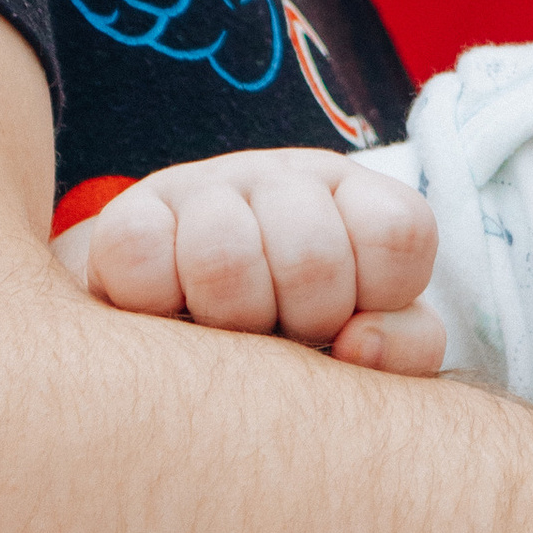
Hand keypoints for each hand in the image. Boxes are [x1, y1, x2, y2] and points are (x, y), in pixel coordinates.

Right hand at [57, 149, 444, 370]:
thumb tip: (359, 343)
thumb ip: (404, 347)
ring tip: (223, 333)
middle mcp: (287, 180)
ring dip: (225, 322)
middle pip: (313, 255)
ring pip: (223, 255)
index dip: (379, 296)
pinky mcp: (128, 212)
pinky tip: (166, 314)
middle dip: (301, 321)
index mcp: (359, 203)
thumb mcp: (367, 351)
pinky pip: (139, 250)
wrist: (176, 346)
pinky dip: (153, 302)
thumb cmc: (295, 348)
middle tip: (282, 336)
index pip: (399, 231)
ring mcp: (206, 187)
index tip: (351, 323)